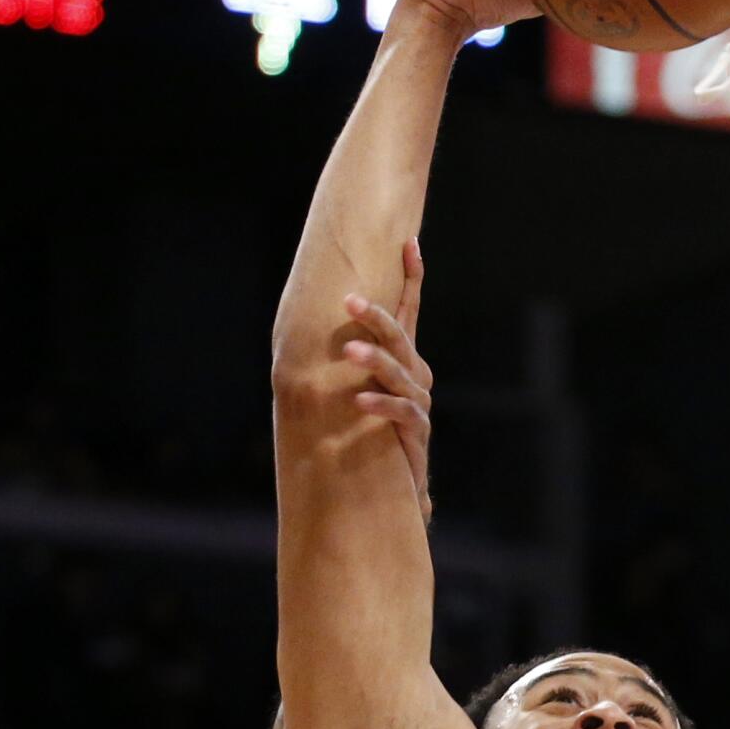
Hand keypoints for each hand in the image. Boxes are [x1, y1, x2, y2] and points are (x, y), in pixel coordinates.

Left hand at [342, 239, 434, 520]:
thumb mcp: (363, 388)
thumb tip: (312, 324)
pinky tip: (359, 401)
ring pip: (398, 374)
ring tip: (348, 352)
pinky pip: (400, 413)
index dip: (412, 279)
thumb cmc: (375, 431)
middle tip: (349, 301)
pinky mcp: (416, 432)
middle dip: (375, 317)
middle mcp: (415, 376)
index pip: (410, 312)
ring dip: (373, 361)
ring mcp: (417, 403)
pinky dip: (380, 406)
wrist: (398, 484)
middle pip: (400, 338)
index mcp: (405, 360)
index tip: (409, 244)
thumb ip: (352, 359)